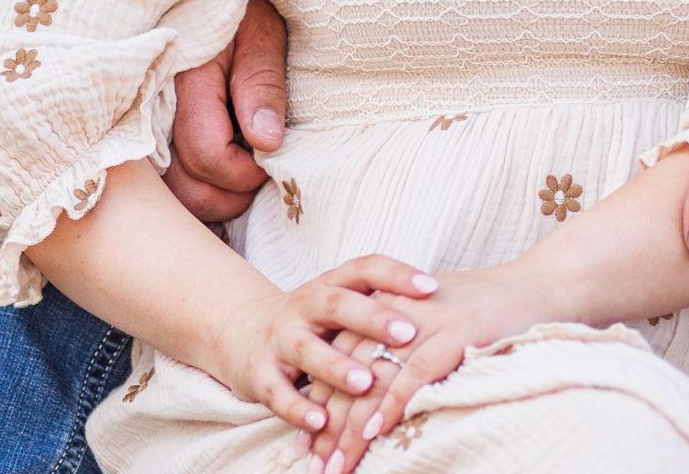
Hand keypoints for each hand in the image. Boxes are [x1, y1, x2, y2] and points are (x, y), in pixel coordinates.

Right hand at [165, 0, 289, 222]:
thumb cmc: (241, 11)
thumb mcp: (262, 32)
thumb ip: (262, 83)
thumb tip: (267, 142)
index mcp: (186, 82)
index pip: (206, 154)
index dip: (245, 172)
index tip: (270, 157)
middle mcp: (154, 110)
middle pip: (184, 188)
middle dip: (229, 195)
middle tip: (258, 173)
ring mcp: (144, 126)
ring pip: (170, 195)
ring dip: (210, 198)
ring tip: (241, 170)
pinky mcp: (145, 135)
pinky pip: (162, 184)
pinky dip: (192, 191)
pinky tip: (218, 173)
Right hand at [210, 255, 439, 439]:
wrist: (244, 334)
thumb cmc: (314, 323)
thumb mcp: (342, 308)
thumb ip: (380, 308)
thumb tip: (445, 311)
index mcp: (330, 284)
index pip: (365, 268)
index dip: (397, 274)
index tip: (433, 287)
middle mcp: (305, 305)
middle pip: (337, 303)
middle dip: (372, 318)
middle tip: (409, 332)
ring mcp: (281, 338)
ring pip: (307, 348)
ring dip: (337, 366)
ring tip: (367, 382)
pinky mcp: (260, 373)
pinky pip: (277, 391)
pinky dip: (298, 407)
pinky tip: (321, 421)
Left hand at [303, 267, 546, 472]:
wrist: (539, 285)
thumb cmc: (489, 308)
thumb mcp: (434, 317)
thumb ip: (402, 342)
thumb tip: (372, 392)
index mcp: (390, 302)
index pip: (339, 355)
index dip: (321, 400)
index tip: (309, 442)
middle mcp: (400, 308)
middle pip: (347, 369)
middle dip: (328, 423)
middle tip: (315, 464)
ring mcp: (428, 319)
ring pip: (373, 377)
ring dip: (351, 427)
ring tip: (336, 465)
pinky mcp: (455, 331)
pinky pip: (413, 373)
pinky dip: (391, 405)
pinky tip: (374, 434)